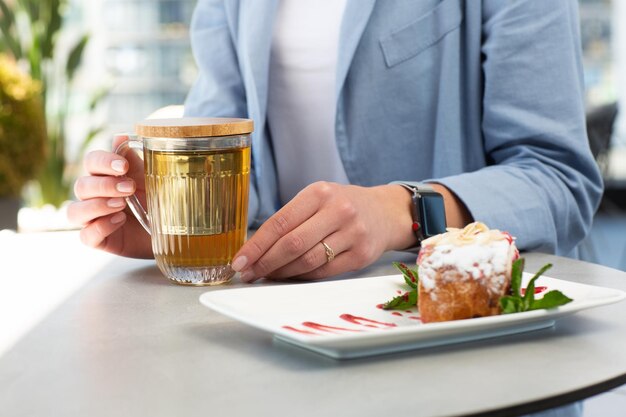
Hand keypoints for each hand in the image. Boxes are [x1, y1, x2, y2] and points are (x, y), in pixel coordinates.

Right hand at [67, 135, 152, 257]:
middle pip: (81, 185)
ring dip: (96, 206)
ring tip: (121, 204)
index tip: (123, 167)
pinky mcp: (99, 240)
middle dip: (104, 185)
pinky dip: (100, 227)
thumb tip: (121, 134)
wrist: (174, 228)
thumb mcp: (150, 175)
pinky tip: (120, 221)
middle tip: (130, 189)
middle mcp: (95, 196)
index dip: (103, 162)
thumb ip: (134, 157)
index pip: (91, 162)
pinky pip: (85, 235)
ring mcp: (94, 219)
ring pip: (75, 211)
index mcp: (106, 175)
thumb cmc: (159, 198)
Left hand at [231, 182, 415, 281]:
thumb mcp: (318, 199)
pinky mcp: (361, 255)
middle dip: (265, 263)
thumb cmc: (342, 206)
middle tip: (249, 274)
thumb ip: (291, 219)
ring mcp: (352, 234)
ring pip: (307, 262)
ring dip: (282, 273)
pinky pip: (323, 272)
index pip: (280, 222)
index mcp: (319, 193)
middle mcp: (338, 210)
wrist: (385, 212)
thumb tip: (256, 250)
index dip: (256, 245)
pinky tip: (292, 275)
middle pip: (292, 245)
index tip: (239, 261)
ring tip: (268, 275)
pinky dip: (303, 276)